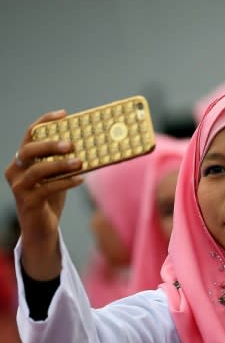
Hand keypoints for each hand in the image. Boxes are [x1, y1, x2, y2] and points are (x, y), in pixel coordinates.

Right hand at [5, 111, 82, 279]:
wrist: (42, 228)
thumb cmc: (51, 197)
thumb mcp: (57, 175)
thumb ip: (65, 160)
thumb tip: (91, 143)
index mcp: (22, 160)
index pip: (30, 134)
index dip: (44, 122)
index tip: (63, 114)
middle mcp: (15, 170)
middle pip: (29, 150)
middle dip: (50, 144)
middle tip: (72, 144)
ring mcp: (19, 187)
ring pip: (37, 170)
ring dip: (60, 165)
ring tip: (80, 162)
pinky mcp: (27, 202)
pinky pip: (46, 189)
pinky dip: (64, 183)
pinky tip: (80, 179)